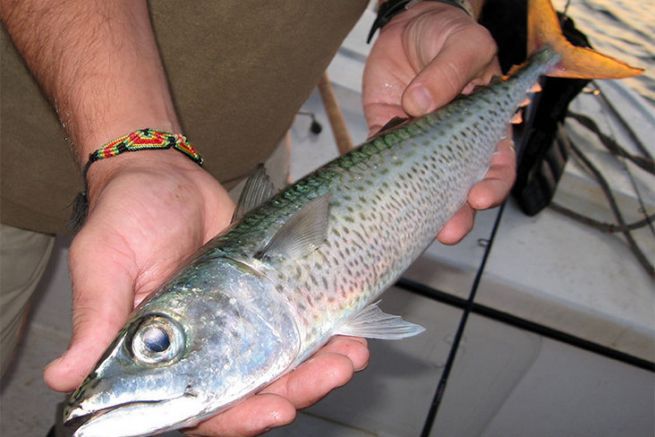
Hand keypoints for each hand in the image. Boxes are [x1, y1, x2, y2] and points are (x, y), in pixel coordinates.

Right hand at [43, 149, 369, 435]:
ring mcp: (238, 326)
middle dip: (293, 391)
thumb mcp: (106, 263)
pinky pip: (298, 326)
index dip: (234, 416)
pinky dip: (327, 334)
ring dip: (319, 369)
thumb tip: (63, 377)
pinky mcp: (264, 299)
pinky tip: (352, 334)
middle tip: (329, 377)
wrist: (165, 175)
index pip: (196, 405)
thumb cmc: (125, 215)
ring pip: (282, 365)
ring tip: (351, 358)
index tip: (272, 408)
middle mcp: (202, 349)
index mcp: (160, 356)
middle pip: (251, 391)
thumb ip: (98, 318)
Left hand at [363, 2, 515, 243]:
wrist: (410, 24)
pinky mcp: (387, 136)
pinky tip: (377, 190)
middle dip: (457, 214)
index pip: (498, 165)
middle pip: (460, 188)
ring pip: (420, 184)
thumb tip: (420, 104)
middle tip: (449, 231)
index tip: (481, 198)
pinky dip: (379, 176)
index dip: (494, 186)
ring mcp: (419, 144)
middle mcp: (453, 143)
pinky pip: (382, 160)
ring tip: (413, 226)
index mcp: (485, 126)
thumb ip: (450, 70)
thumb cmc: (448, 34)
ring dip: (418, 207)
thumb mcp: (464, 42)